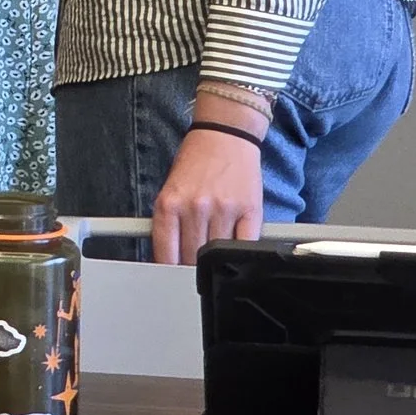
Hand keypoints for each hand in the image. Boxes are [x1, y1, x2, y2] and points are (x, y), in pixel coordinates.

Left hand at [150, 89, 268, 262]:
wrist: (224, 135)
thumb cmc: (195, 161)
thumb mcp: (171, 188)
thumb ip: (169, 220)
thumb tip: (169, 255)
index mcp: (170, 203)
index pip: (166, 251)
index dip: (168, 270)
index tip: (169, 278)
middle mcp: (195, 208)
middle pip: (191, 258)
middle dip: (190, 268)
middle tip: (193, 272)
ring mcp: (224, 211)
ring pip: (217, 255)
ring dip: (215, 264)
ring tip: (214, 264)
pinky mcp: (249, 211)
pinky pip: (244, 244)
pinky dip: (239, 254)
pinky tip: (235, 256)